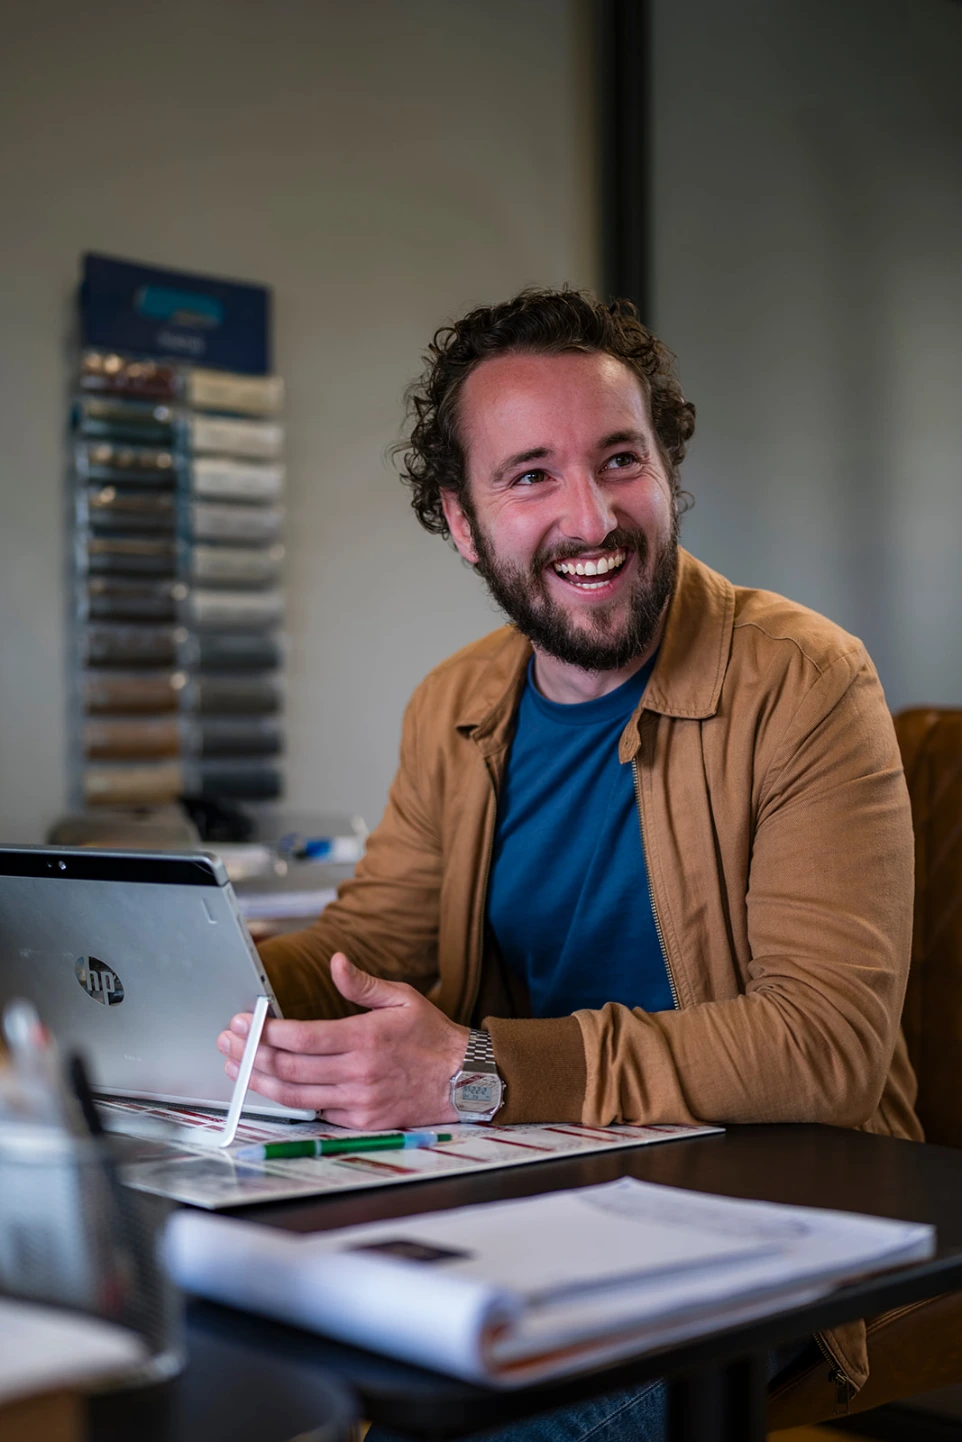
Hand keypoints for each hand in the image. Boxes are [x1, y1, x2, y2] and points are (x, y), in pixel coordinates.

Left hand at [216, 953, 469, 1128]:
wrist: (464, 1081)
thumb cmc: (431, 1037)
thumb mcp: (403, 998)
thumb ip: (363, 984)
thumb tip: (335, 962)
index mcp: (365, 1038)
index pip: (301, 1037)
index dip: (265, 1031)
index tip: (242, 1022)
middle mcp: (357, 1072)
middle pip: (288, 1068)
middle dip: (250, 1055)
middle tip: (227, 1043)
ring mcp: (357, 1101)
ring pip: (294, 1095)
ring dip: (259, 1081)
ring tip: (235, 1069)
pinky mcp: (360, 1122)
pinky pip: (315, 1112)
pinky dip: (289, 1100)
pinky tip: (270, 1087)